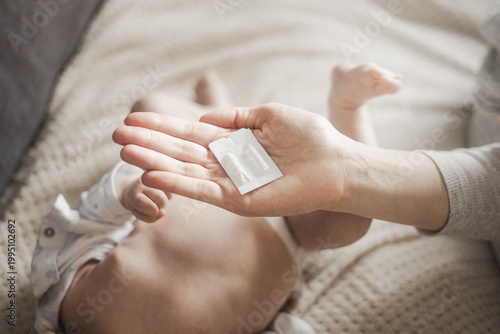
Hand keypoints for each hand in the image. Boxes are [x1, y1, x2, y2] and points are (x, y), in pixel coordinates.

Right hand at [113, 103, 353, 215]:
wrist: (337, 163)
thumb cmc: (310, 137)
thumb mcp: (269, 115)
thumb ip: (236, 116)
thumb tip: (206, 117)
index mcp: (234, 143)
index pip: (190, 134)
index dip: (162, 128)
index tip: (134, 120)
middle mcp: (227, 164)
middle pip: (181, 153)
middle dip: (150, 144)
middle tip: (117, 136)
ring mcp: (231, 184)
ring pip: (186, 172)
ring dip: (156, 162)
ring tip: (126, 153)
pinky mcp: (240, 201)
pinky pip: (205, 191)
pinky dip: (180, 183)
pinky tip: (155, 175)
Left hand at [115, 175, 170, 222]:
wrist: (134, 188)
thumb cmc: (137, 205)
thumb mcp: (140, 215)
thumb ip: (150, 218)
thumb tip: (163, 213)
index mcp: (133, 194)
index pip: (144, 203)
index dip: (151, 210)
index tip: (152, 212)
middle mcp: (142, 183)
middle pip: (160, 197)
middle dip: (161, 206)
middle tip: (156, 207)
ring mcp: (152, 177)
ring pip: (168, 193)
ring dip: (166, 201)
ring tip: (157, 201)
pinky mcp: (161, 175)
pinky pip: (171, 189)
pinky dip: (168, 195)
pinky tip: (162, 194)